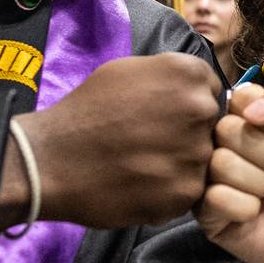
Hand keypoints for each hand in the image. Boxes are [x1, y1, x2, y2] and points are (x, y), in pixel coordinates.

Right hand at [0, 52, 220, 229]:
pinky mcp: (186, 192)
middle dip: (186, 134)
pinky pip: (188, 191)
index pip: (211, 90)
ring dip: (178, 164)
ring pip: (201, 160)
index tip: (163, 115)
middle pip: (210, 126)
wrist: (52, 160)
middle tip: (149, 143)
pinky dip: (167, 191)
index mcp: (188, 73)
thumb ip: (169, 76)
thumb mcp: (128, 70)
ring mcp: (196, 152)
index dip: (187, 105)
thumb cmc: (85, 111)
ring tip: (141, 164)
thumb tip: (196, 89)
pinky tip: (139, 183)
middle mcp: (200, 109)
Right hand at [200, 79, 263, 262]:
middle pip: (225, 129)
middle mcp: (229, 145)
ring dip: (258, 181)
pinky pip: (213, 197)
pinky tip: (257, 213)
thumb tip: (250, 109)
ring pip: (219, 163)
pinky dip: (244, 206)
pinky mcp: (209, 213)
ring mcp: (216, 178)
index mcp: (253, 118)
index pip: (238, 97)